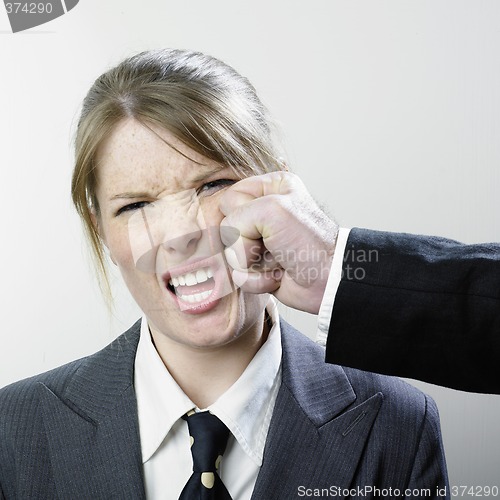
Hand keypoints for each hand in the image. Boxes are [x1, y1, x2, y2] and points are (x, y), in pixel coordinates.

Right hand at [219, 172, 337, 313]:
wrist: (327, 279)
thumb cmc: (308, 241)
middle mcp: (263, 213)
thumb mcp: (271, 210)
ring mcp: (259, 241)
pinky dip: (256, 280)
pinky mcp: (257, 266)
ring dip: (253, 263)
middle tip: (272, 244)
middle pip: (226, 228)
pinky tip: (276, 276)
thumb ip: (236, 217)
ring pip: (230, 254)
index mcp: (269, 188)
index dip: (241, 215)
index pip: (229, 198)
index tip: (266, 223)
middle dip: (247, 242)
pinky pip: (238, 275)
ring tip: (278, 260)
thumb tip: (231, 251)